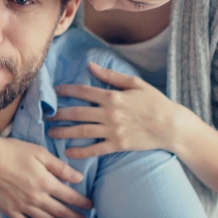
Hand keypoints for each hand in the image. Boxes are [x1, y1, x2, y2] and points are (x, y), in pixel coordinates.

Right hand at [0, 136, 91, 217]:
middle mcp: (36, 198)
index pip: (71, 197)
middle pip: (61, 212)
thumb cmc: (13, 151)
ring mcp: (22, 206)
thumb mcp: (40, 153)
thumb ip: (60, 167)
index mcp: (45, 182)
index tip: (91, 206)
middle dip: (75, 217)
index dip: (83, 203)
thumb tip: (79, 179)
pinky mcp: (10, 211)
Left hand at [48, 62, 185, 157]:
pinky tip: (68, 152)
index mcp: (113, 96)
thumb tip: (91, 66)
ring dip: (64, 132)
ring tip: (51, 133)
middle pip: (78, 113)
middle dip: (59, 114)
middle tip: (46, 116)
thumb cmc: (155, 102)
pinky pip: (95, 149)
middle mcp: (109, 113)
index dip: (67, 90)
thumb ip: (111, 75)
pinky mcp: (117, 145)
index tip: (54, 91)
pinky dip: (80, 151)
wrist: (171, 126)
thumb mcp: (135, 83)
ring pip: (82, 131)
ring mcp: (113, 130)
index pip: (84, 92)